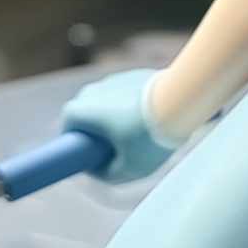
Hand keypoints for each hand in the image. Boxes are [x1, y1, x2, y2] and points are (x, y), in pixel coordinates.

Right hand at [59, 69, 179, 183]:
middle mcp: (92, 90)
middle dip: (97, 131)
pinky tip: (152, 119)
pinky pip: (127, 94)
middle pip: (87, 113)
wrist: (180, 101)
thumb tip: (99, 170)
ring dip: (117, 117)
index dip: (78, 144)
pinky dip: (133, 106)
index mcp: (81, 111)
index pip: (68, 128)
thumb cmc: (149, 137)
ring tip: (140, 134)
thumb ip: (107, 174)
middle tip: (118, 149)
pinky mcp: (135, 74)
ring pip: (108, 102)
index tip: (92, 156)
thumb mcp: (128, 169)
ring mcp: (114, 79)